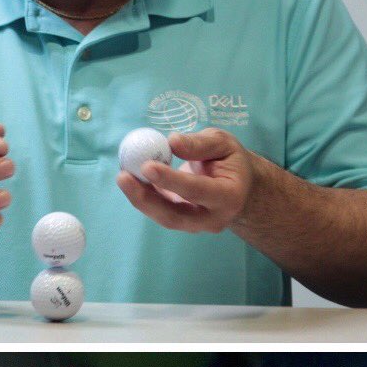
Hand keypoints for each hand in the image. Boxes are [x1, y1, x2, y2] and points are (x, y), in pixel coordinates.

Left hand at [116, 128, 258, 233]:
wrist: (242, 189)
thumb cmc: (232, 161)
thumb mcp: (224, 144)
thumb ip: (200, 143)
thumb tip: (171, 141)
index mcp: (229, 196)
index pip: (197, 191)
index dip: (171, 180)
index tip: (147, 166)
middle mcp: (214, 218)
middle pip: (176, 216)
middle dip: (147, 200)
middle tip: (124, 177)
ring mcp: (198, 225)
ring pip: (165, 218)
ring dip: (141, 199)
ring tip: (123, 177)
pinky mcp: (184, 223)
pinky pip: (161, 212)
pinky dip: (144, 197)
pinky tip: (132, 179)